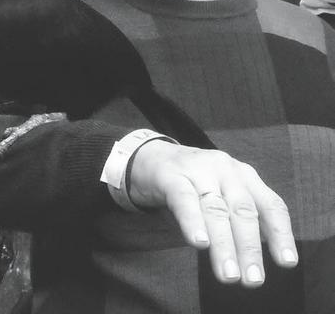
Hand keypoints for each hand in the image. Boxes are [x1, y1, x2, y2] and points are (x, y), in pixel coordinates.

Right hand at [129, 141, 297, 286]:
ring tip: (228, 274)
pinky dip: (193, 222)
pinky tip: (199, 242)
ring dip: (224, 244)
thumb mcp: (222, 195)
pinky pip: (184, 200)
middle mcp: (225, 168)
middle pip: (242, 209)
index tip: (287, 262)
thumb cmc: (192, 184)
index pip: (269, 204)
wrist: (150, 157)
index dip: (280, 233)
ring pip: (215, 208)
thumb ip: (238, 219)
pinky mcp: (171, 175)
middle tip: (253, 279)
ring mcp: (198, 169)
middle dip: (250, 247)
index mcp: (243, 175)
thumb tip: (254, 259)